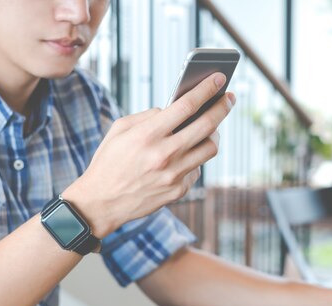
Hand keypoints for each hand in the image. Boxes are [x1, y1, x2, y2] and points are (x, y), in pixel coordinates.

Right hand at [63, 73, 234, 237]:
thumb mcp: (120, 130)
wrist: (101, 202)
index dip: (207, 89)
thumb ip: (148, 116)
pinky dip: (194, 158)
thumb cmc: (108, 161)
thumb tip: (174, 109)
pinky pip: (197, 168)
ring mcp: (174, 175)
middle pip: (207, 125)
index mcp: (148, 135)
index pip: (187, 105)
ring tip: (210, 127)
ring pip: (210, 148)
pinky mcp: (178, 190)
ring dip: (214, 134)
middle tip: (230, 98)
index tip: (221, 79)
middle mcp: (165, 154)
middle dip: (223, 107)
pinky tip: (187, 153)